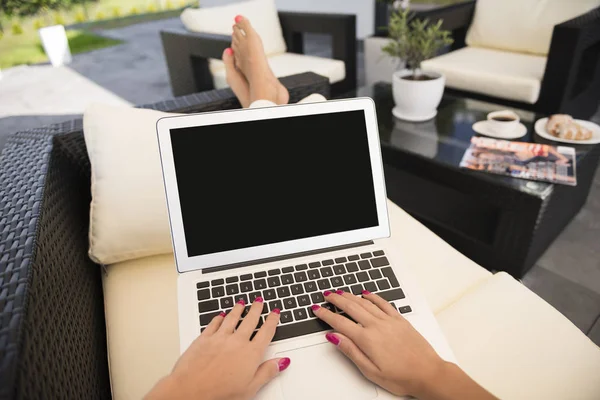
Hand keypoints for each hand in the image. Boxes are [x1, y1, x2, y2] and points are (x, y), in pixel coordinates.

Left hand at [146, 298, 289, 399]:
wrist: (190, 390)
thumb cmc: (219, 393)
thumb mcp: (250, 388)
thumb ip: (267, 372)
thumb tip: (282, 362)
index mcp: (251, 354)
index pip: (266, 332)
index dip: (272, 321)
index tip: (274, 313)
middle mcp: (236, 342)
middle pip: (250, 321)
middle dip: (256, 310)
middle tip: (259, 302)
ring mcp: (219, 338)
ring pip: (232, 318)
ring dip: (238, 309)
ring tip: (241, 303)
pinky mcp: (204, 338)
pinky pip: (214, 323)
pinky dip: (218, 318)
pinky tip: (220, 315)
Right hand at [312, 290, 445, 396]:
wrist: (428, 373)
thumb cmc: (402, 377)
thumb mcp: (370, 371)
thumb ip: (351, 351)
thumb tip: (334, 337)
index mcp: (367, 339)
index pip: (340, 323)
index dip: (326, 315)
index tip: (317, 309)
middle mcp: (377, 326)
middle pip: (351, 307)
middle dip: (336, 300)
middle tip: (326, 295)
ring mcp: (389, 321)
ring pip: (365, 302)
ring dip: (350, 295)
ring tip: (340, 292)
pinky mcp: (400, 320)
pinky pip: (383, 303)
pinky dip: (373, 296)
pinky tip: (366, 293)